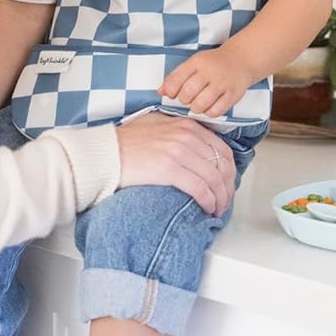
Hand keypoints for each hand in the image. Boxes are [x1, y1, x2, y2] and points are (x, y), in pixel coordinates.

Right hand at [115, 112, 234, 215]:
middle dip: (227, 187)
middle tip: (224, 201)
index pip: (222, 149)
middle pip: (222, 165)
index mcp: (187, 125)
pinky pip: (200, 188)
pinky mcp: (170, 168)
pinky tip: (207, 209)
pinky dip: (208, 201)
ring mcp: (179, 151)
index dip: (229, 171)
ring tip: (217, 209)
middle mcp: (187, 135)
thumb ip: (179, 131)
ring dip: (220, 198)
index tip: (227, 184)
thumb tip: (197, 148)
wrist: (106, 152)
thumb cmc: (126, 142)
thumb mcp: (158, 125)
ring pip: (214, 178)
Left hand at [159, 47, 249, 118]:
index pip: (176, 79)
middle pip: (188, 93)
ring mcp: (222, 84)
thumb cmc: (213, 63)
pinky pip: (215, 111)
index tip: (173, 93)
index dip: (171, 90)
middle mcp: (210, 72)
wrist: (241, 60)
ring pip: (200, 104)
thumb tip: (161, 91)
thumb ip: (176, 77)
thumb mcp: (193, 64)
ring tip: (198, 103)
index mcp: (197, 62)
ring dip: (196, 107)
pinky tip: (209, 106)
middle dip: (184, 99)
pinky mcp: (232, 95)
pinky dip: (209, 112)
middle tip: (188, 98)